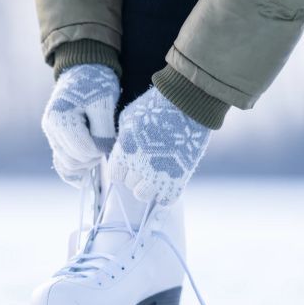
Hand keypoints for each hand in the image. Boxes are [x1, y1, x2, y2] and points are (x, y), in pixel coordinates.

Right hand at [42, 64, 118, 186]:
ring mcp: (52, 135)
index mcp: (60, 119)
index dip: (100, 150)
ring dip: (85, 164)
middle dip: (93, 158)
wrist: (84, 70)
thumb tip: (102, 154)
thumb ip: (104, 132)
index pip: (83, 151)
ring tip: (98, 150)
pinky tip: (86, 172)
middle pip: (74, 161)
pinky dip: (74, 172)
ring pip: (68, 165)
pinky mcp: (56, 139)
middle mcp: (51, 129)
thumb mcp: (104, 104)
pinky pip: (61, 165)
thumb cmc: (96, 84)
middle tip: (105, 144)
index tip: (109, 139)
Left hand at [109, 87, 210, 204]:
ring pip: (144, 195)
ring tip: (157, 175)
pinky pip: (167, 199)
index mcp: (124, 152)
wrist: (188, 104)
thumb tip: (120, 148)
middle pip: (130, 185)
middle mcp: (139, 166)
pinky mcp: (179, 178)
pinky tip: (169, 182)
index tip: (129, 164)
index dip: (122, 170)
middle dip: (136, 176)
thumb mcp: (129, 117)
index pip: (115, 175)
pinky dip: (166, 194)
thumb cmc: (156, 106)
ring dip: (149, 187)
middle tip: (147, 164)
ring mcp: (159, 174)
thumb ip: (122, 138)